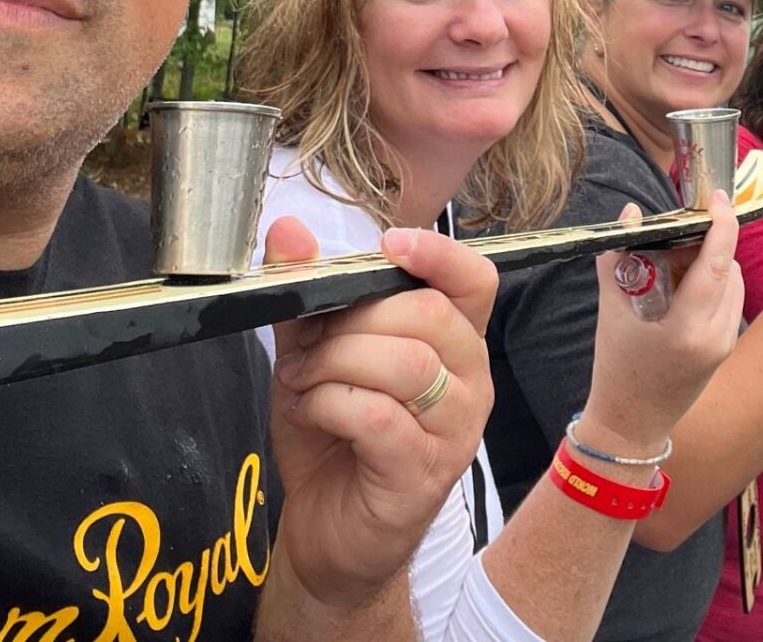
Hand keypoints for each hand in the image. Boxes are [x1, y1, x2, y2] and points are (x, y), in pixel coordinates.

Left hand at [264, 220, 496, 610]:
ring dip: (336, 363)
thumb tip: (287, 230)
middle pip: (428, 315)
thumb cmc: (333, 439)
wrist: (326, 534)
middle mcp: (471, 383)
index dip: (439, 253)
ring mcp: (454, 432)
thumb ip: (304, 295)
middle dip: (352, 321)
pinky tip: (312, 412)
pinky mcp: (424, 474)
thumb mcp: (313, 355)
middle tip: (307, 348)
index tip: (389, 244)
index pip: (475, 281)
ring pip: (408, 364)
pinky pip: (380, 417)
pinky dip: (331, 403)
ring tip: (303, 380)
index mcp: (454, 343)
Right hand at [579, 194, 744, 453]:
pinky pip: (729, 302)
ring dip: (714, 262)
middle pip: (728, 269)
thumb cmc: (616, 368)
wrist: (631, 425)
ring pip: (733, 284)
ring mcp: (725, 344)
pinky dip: (714, 283)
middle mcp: (716, 336)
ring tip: (678, 259)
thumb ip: (619, 256)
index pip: (717, 264)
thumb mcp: (612, 311)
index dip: (722, 225)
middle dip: (711, 242)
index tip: (718, 198)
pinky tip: (684, 284)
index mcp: (688, 328)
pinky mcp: (726, 349)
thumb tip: (630, 212)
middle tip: (682, 228)